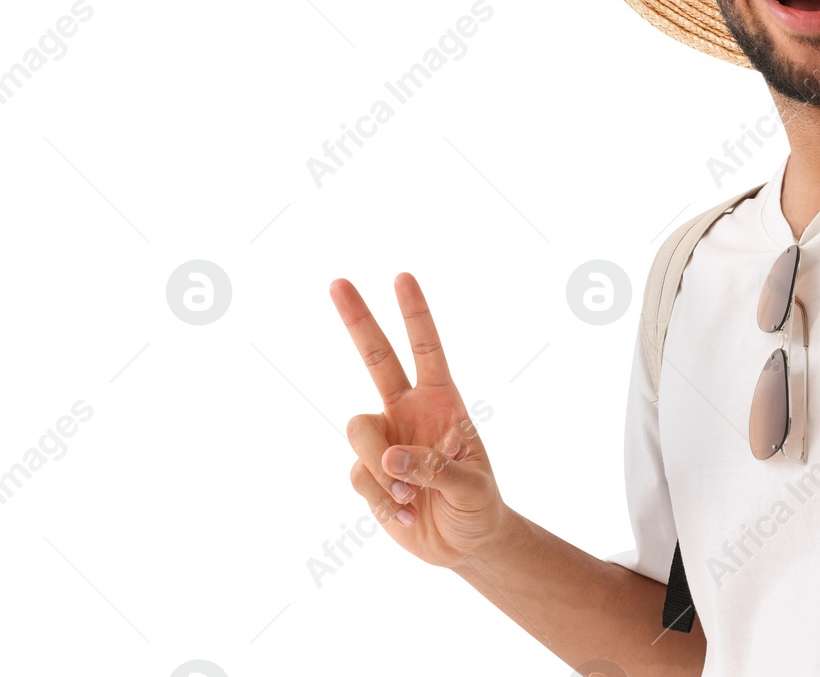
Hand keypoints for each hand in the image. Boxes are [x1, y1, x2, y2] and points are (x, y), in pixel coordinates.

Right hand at [331, 272, 508, 570]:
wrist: (464, 544)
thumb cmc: (479, 505)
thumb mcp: (471, 487)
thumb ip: (435, 469)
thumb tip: (392, 457)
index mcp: (443, 402)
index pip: (427, 350)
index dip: (415, 315)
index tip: (403, 277)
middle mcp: (408, 411)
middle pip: (376, 358)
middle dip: (357, 319)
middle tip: (338, 281)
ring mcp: (385, 440)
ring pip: (358, 432)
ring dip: (381, 468)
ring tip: (412, 497)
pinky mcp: (368, 473)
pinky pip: (358, 476)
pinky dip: (381, 500)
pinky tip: (404, 513)